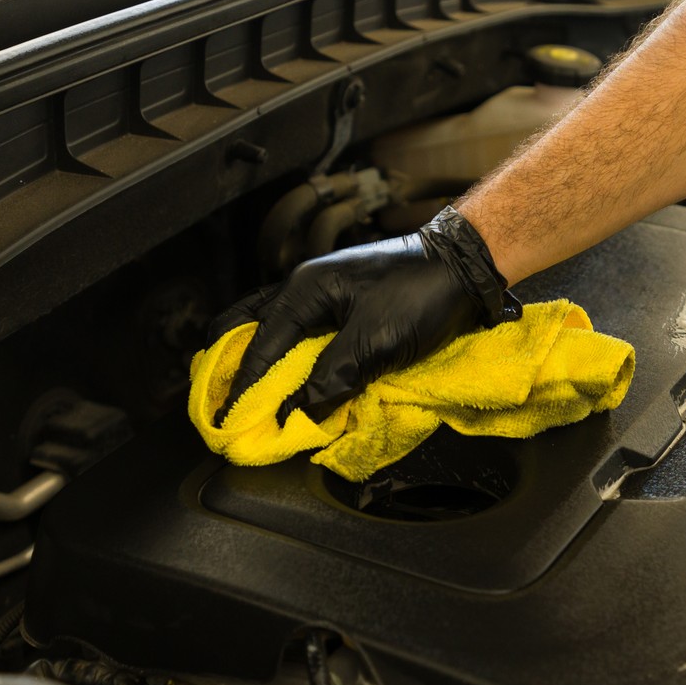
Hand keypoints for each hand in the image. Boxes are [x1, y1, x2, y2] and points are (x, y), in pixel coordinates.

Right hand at [210, 205, 517, 419]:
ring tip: (246, 392)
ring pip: (274, 326)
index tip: (229, 418)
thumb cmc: (419, 296)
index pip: (261, 343)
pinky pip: (302, 330)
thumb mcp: (374, 342)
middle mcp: (305, 287)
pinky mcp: (345, 302)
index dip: (244, 384)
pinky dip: (288, 354)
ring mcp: (324, 292)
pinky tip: (289, 376)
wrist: (464, 266)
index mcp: (305, 290)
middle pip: (250, 323)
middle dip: (233, 361)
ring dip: (260, 358)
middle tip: (221, 398)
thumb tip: (297, 412)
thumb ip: (331, 376)